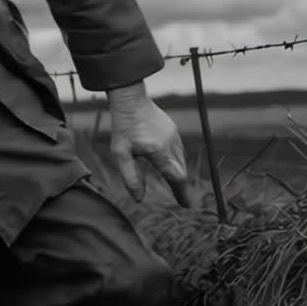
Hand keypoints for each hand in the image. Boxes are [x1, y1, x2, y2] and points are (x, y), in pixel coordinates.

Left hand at [107, 82, 193, 207]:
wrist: (130, 100)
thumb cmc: (123, 127)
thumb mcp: (120, 153)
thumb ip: (130, 177)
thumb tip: (139, 198)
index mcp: (158, 151)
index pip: (175, 177)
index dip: (181, 193)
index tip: (186, 205)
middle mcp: (171, 144)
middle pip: (181, 171)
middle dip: (181, 186)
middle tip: (182, 201)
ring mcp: (175, 136)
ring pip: (182, 161)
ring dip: (179, 173)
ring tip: (176, 186)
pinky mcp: (174, 130)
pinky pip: (179, 150)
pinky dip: (177, 161)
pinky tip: (170, 165)